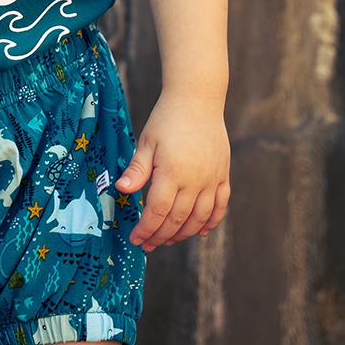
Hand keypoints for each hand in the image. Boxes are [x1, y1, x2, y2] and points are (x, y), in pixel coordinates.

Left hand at [115, 92, 229, 251]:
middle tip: (149, 244)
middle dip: (161, 235)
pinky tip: (201, 231)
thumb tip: (121, 190)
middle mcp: (195, 180)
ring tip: (169, 240)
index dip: (146, 229)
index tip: (137, 239)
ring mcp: (212, 179)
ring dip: (184, 233)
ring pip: (200, 218)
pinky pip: (220, 206)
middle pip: (178, 219)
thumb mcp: (147, 140)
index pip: (158, 211)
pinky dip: (211, 222)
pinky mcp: (223, 174)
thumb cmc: (166, 118)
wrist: (197, 99)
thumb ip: (137, 169)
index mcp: (172, 172)